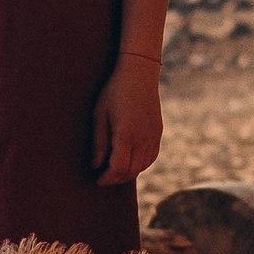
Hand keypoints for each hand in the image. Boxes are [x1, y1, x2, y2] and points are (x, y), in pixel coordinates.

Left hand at [91, 55, 161, 187]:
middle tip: (103, 178)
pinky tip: (129, 161)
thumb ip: (98, 143)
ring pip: (142, 166)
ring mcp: (153, 136)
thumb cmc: (114, 91)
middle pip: (131, 171)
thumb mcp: (99, 115)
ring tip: (114, 171)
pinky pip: (151, 157)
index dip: (107, 178)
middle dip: (116, 179)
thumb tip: (95, 166)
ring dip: (128, 173)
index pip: (118, 168)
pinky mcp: (158, 133)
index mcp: (126, 134)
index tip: (97, 180)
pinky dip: (140, 165)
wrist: (139, 73)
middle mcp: (143, 138)